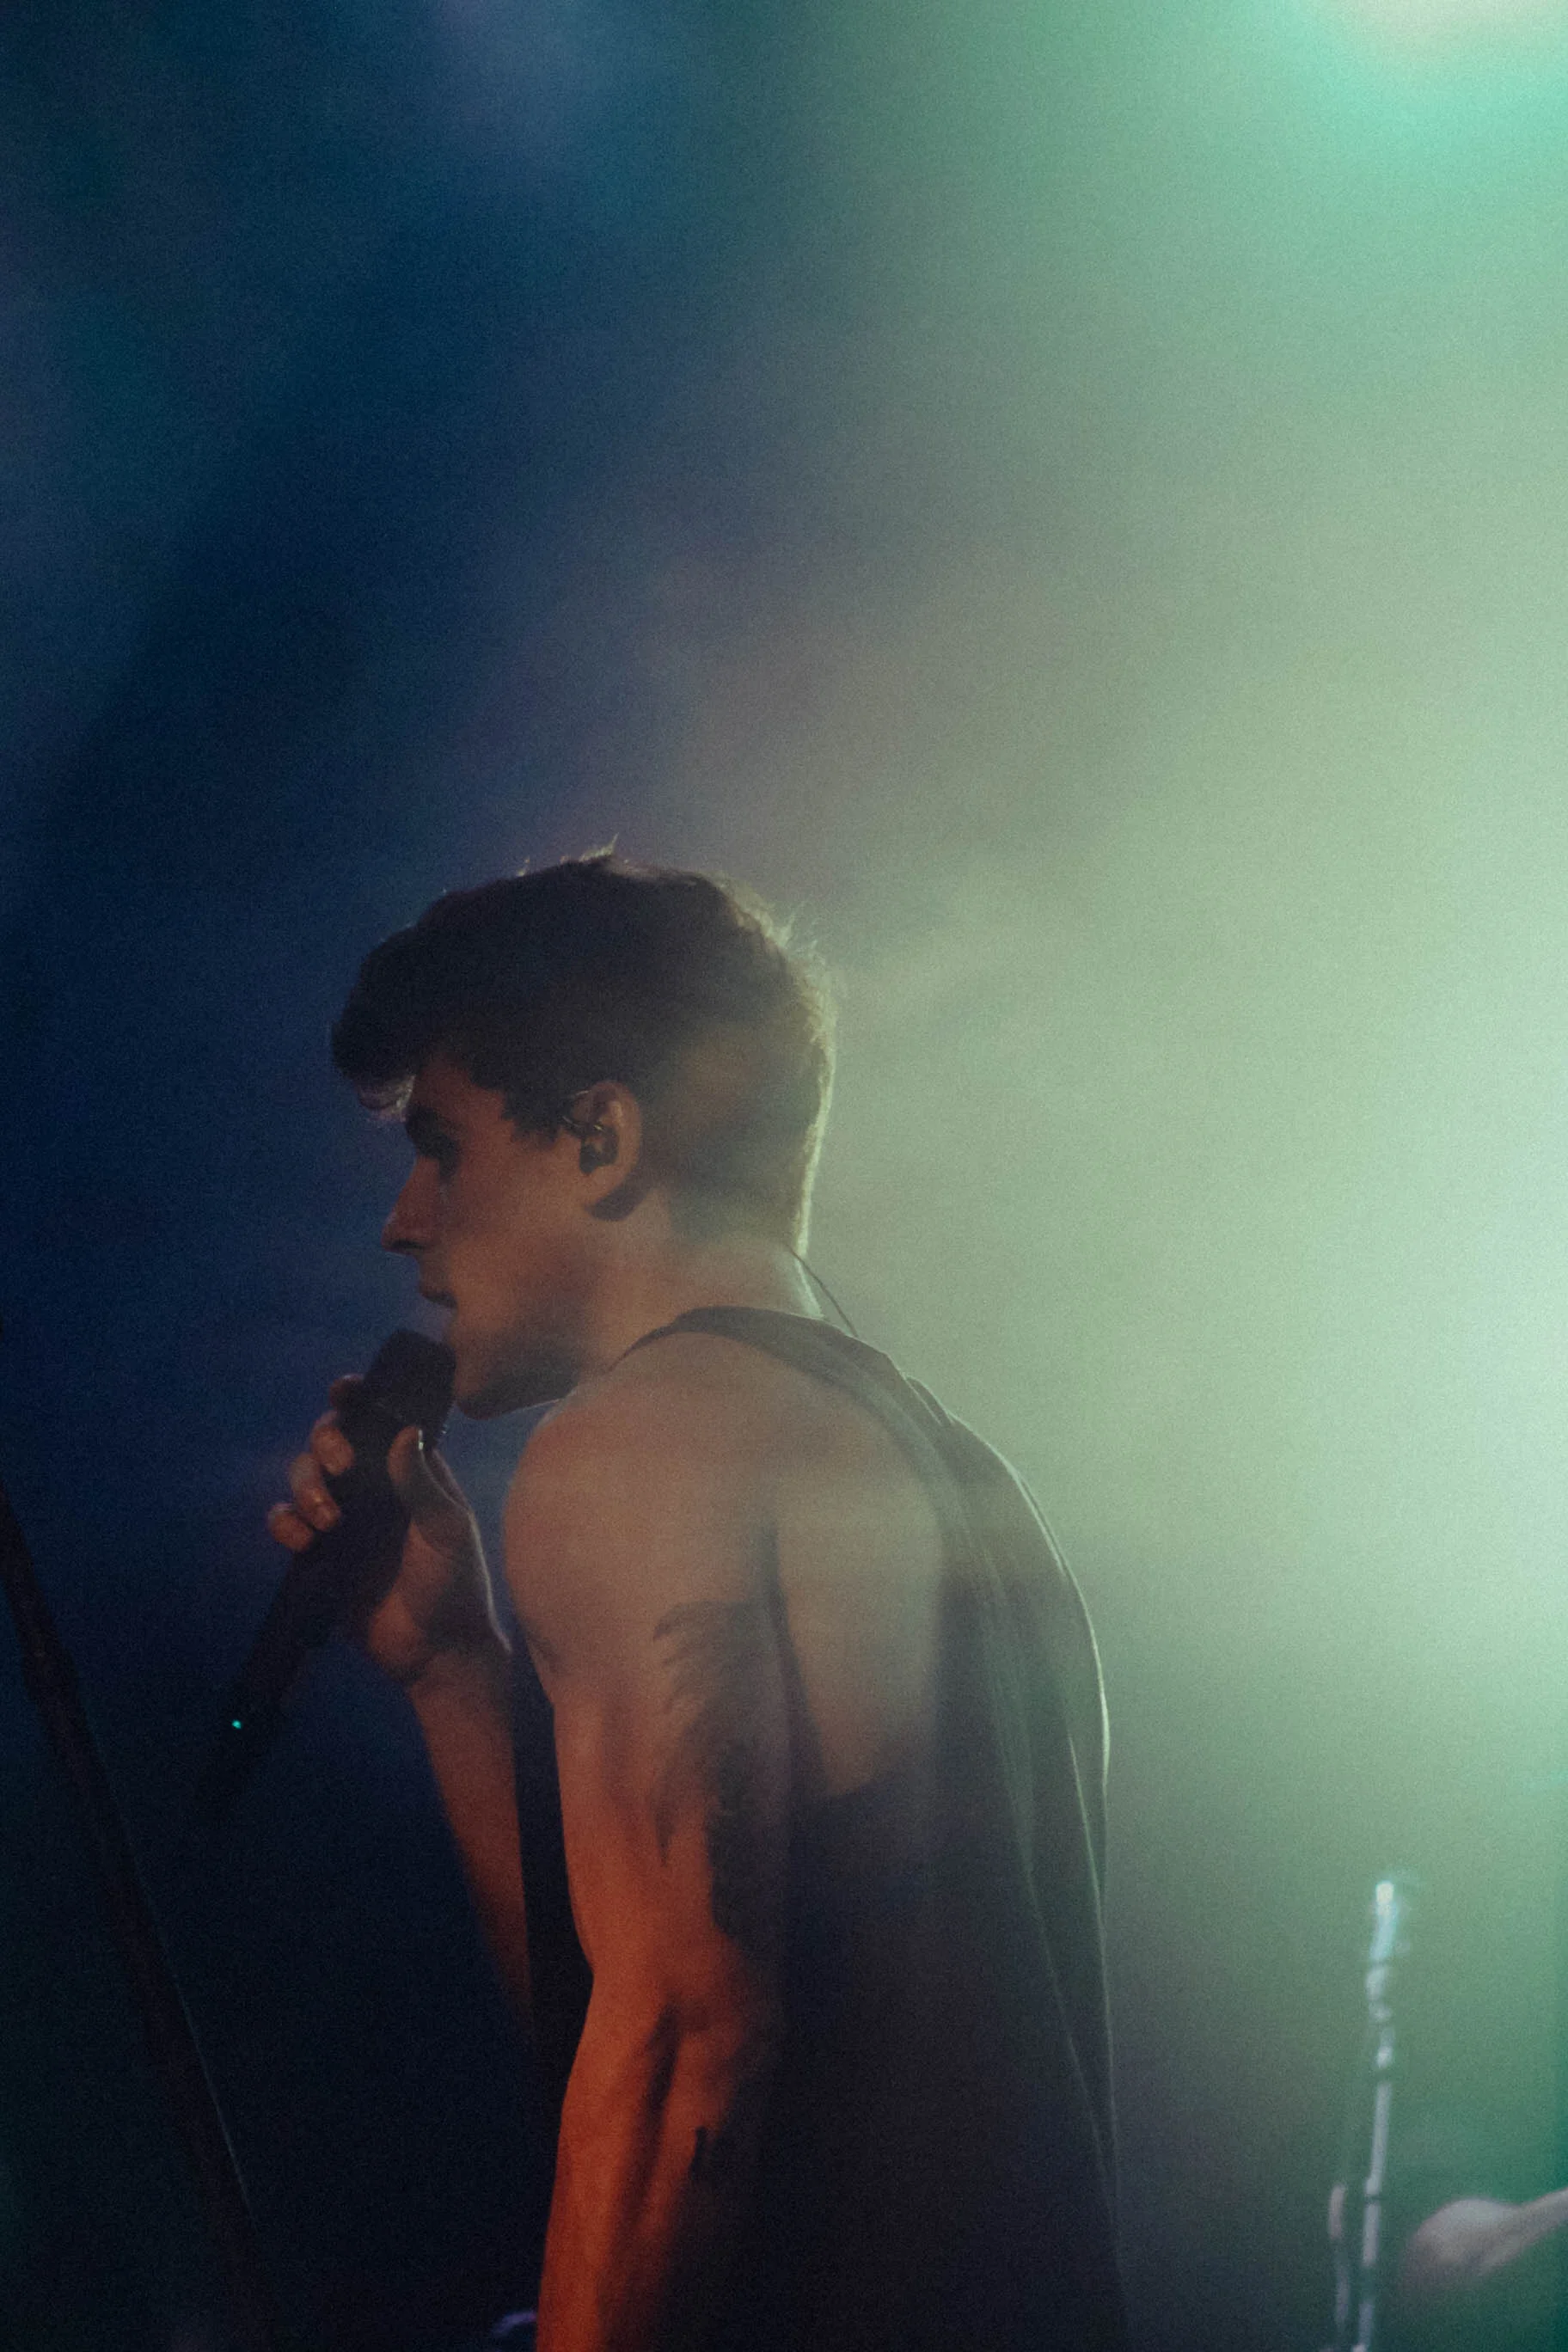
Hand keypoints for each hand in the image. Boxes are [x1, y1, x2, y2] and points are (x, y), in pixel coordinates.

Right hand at [267, 1376, 502, 1688]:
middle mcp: (373, 1488)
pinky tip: (304, 1542)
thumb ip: (422, 1483)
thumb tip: (404, 1431)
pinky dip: (285, 1524)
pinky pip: (287, 1524)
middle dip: (325, 1443)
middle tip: (341, 1467)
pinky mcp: (320, 1555)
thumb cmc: (455, 1585)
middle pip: (329, 1441)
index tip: (343, 1391)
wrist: (435, 1653)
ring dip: (305, 1487)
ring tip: (329, 1522)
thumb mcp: (447, 1530)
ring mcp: (344, 1520)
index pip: (378, 1421)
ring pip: (303, 1478)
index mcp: (410, 1472)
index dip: (356, 1400)